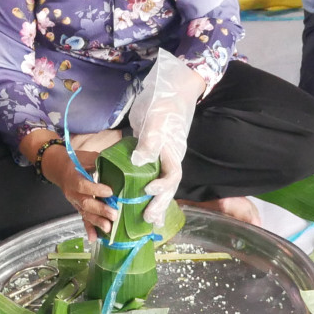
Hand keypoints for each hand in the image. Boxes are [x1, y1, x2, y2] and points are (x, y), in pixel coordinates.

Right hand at [40, 135, 120, 235]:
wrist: (59, 168)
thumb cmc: (75, 161)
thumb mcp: (85, 156)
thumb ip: (98, 159)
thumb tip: (116, 160)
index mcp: (74, 178)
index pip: (83, 186)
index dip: (96, 189)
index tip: (110, 192)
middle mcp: (73, 193)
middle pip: (85, 203)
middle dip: (100, 210)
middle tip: (114, 214)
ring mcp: (75, 202)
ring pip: (85, 214)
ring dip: (97, 222)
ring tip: (109, 228)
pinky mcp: (77, 208)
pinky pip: (83, 219)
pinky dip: (88, 229)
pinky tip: (94, 238)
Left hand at [129, 56, 204, 225]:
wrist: (171, 92)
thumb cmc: (164, 104)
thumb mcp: (156, 120)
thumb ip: (150, 141)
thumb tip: (140, 160)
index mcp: (173, 152)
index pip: (172, 174)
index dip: (162, 185)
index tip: (148, 190)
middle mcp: (171, 160)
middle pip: (169, 187)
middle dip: (160, 204)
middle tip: (148, 219)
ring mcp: (165, 160)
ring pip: (164, 187)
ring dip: (158, 204)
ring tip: (150, 221)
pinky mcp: (157, 159)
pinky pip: (156, 179)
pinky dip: (153, 195)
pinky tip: (147, 207)